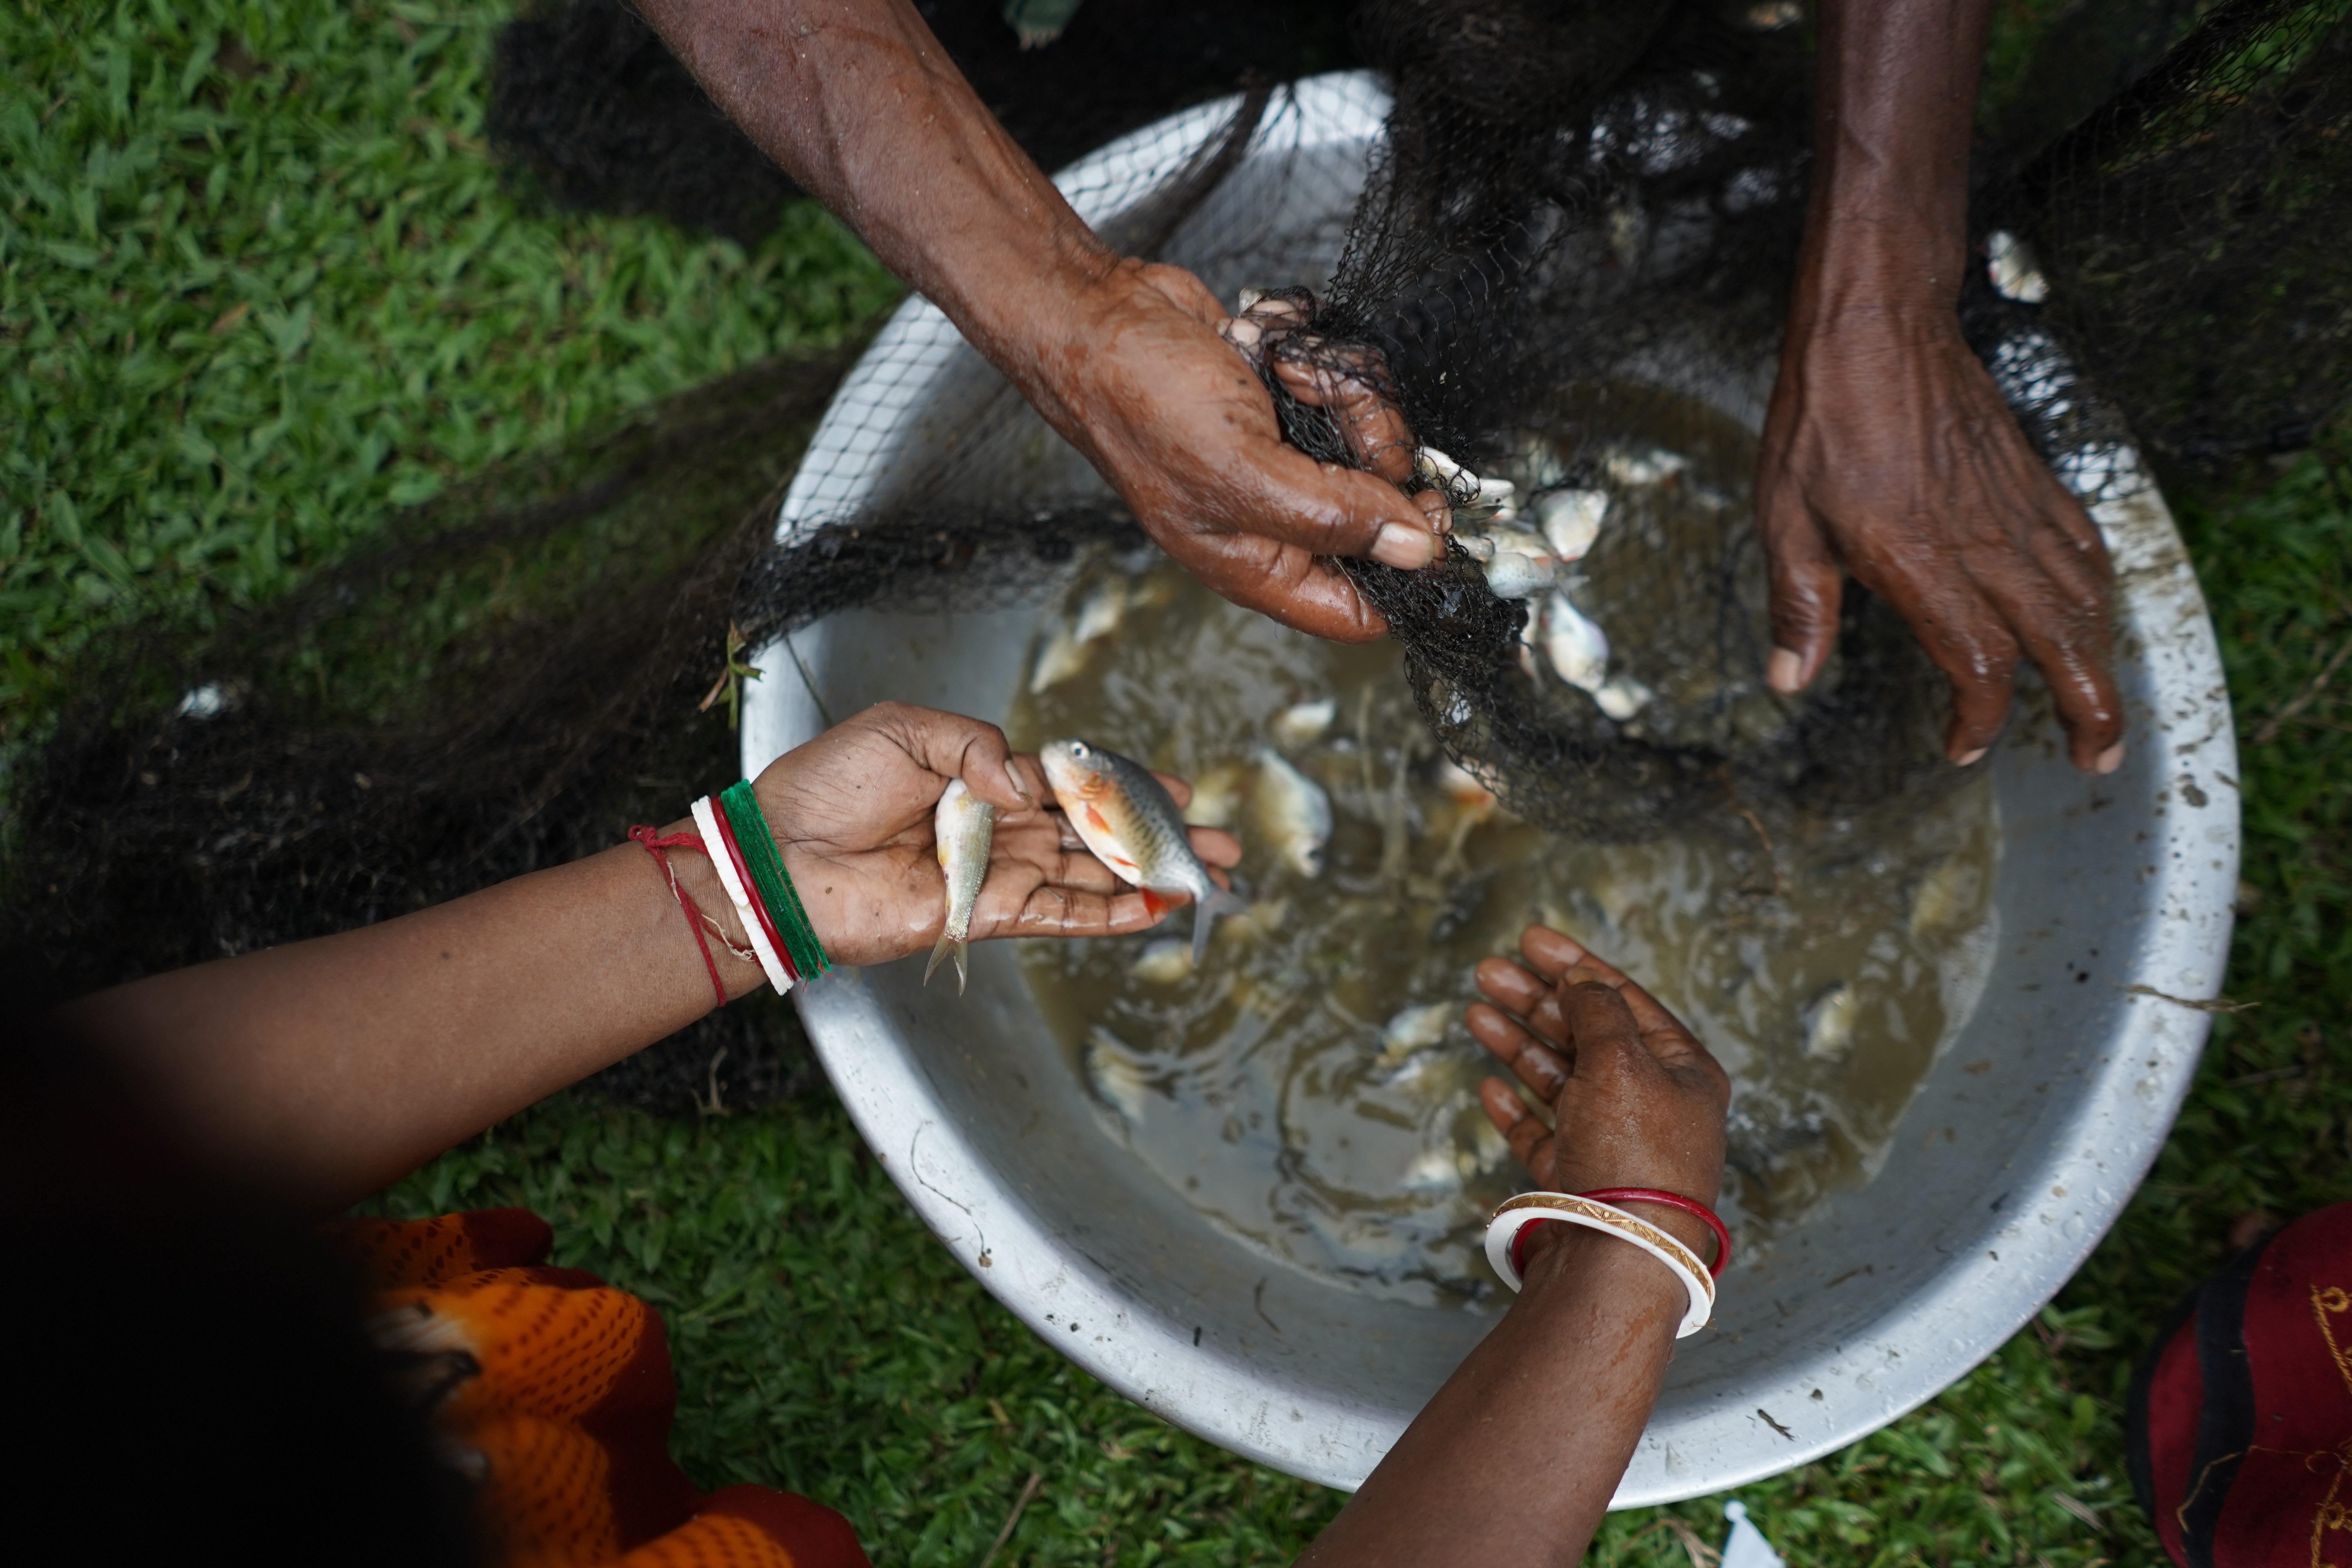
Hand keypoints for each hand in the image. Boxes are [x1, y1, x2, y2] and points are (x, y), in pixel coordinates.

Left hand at [749, 702, 1239, 965]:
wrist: (780, 855)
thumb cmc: (826, 787)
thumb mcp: (903, 731)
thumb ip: (978, 746)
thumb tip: (1032, 784)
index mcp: (984, 778)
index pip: (1073, 782)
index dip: (1128, 786)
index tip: (1181, 790)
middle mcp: (999, 827)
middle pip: (1099, 833)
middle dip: (1161, 837)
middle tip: (1222, 845)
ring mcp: (996, 873)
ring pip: (1092, 876)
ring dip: (1151, 879)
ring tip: (1208, 880)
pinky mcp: (983, 914)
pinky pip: (1058, 915)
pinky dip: (1106, 916)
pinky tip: (1151, 910)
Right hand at [1010, 259, 1443, 642]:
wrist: (1100, 315)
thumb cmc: (1140, 402)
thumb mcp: (1243, 472)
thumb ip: (1335, 518)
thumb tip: (1417, 551)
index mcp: (1259, 564)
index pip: (1362, 608)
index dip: (1407, 570)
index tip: (1432, 510)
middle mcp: (1276, 520)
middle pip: (1383, 512)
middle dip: (1372, 451)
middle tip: (1338, 416)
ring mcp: (1285, 460)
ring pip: (1373, 441)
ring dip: (1342, 395)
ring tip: (1287, 374)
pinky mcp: (1289, 406)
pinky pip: (1347, 392)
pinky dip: (1320, 363)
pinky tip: (1275, 354)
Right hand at [1467, 925, 1728, 1256]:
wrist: (1620, 1255)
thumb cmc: (1635, 1154)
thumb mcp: (1622, 1061)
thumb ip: (1597, 1010)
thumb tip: (1581, 978)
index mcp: (1682, 1072)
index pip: (1624, 1001)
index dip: (1576, 965)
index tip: (1531, 939)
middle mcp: (1652, 1105)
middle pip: (1586, 1035)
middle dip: (1536, 999)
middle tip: (1488, 971)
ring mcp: (1613, 1143)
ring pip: (1559, 1079)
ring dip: (1518, 1042)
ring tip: (1477, 1011)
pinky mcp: (1579, 1179)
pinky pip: (1544, 1132)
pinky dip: (1517, 1106)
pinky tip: (1490, 1084)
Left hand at [1757, 307, 2125, 773]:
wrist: (1875, 329)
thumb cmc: (1822, 421)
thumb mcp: (1784, 519)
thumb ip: (1798, 605)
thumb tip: (1789, 677)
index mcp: (1921, 560)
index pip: (1978, 661)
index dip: (1980, 718)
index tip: (1962, 748)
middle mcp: (1984, 541)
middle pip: (2062, 641)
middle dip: (2087, 708)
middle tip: (2096, 760)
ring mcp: (2016, 508)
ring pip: (2085, 597)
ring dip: (2100, 658)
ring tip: (2098, 706)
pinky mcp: (2031, 479)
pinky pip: (2084, 545)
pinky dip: (2097, 591)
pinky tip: (2091, 615)